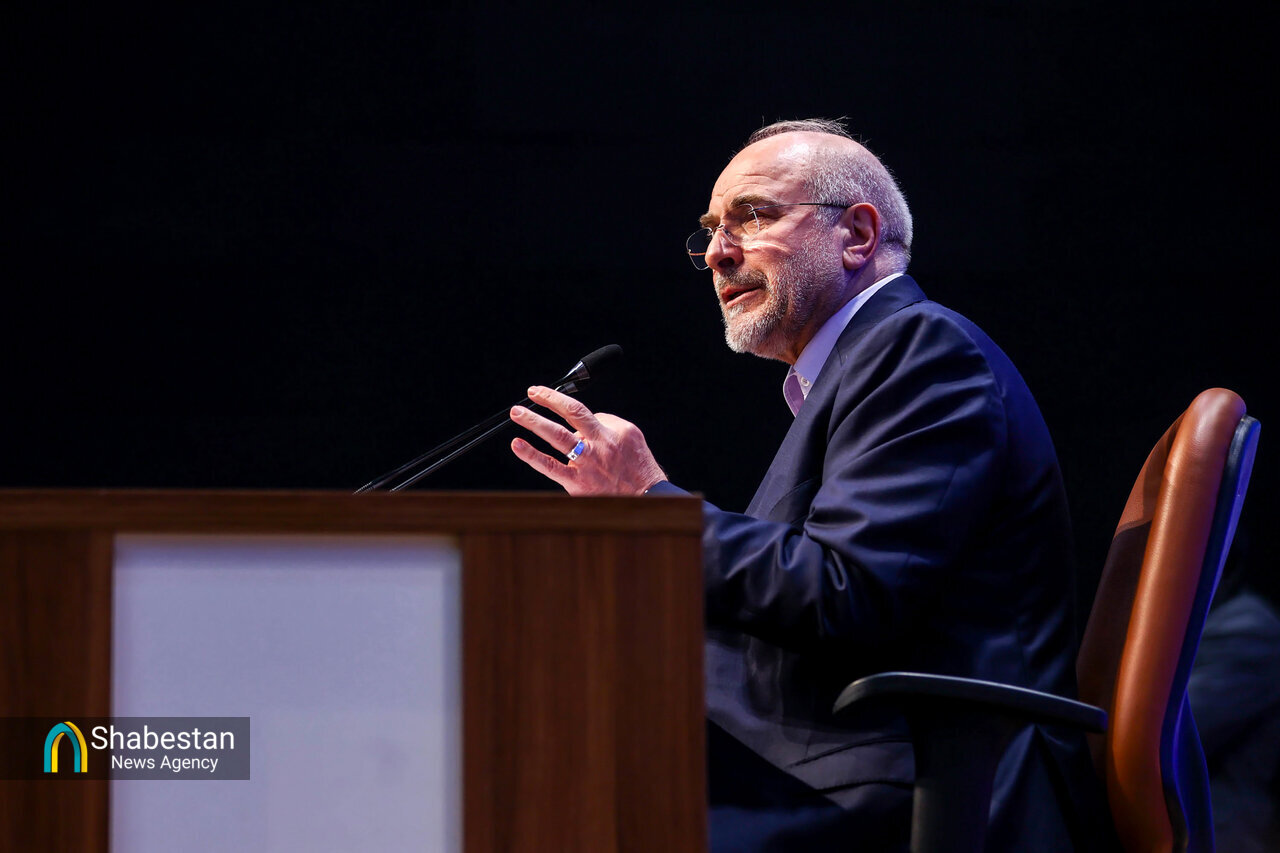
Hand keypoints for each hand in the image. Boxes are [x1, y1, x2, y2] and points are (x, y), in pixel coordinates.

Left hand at [509, 385, 666, 495]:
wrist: (645, 495)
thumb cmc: (637, 464)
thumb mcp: (629, 433)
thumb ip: (605, 421)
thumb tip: (580, 421)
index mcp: (606, 433)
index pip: (576, 410)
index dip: (555, 398)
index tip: (538, 392)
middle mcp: (595, 447)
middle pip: (565, 421)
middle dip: (542, 407)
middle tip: (522, 402)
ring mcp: (584, 466)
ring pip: (557, 440)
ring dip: (534, 425)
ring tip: (517, 414)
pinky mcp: (577, 484)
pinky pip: (551, 467)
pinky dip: (532, 456)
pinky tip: (518, 446)